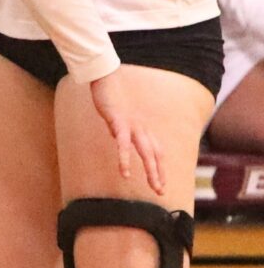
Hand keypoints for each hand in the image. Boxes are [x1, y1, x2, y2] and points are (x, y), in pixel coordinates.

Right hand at [89, 71, 164, 194]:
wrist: (105, 76)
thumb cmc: (110, 94)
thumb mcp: (115, 116)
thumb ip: (117, 128)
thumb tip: (114, 137)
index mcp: (140, 126)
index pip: (156, 150)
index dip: (160, 167)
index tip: (161, 182)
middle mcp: (140, 127)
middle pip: (155, 153)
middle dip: (159, 173)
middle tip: (160, 191)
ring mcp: (131, 125)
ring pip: (146, 151)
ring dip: (152, 170)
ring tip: (154, 186)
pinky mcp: (119, 122)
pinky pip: (123, 144)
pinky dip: (125, 159)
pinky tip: (124, 173)